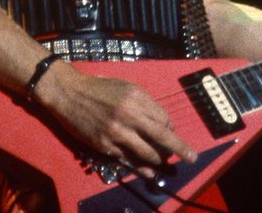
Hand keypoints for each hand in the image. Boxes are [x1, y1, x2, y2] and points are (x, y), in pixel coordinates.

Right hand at [34, 62, 197, 177]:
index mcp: (136, 98)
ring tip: (167, 165)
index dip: (170, 129)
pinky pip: (129, 160)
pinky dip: (142, 168)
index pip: (164, 119)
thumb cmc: (99, 88)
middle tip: (192, 158)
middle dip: (180, 149)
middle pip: (162, 137)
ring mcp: (116, 132)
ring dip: (160, 161)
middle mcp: (129, 115)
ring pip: (147, 152)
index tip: (171, 134)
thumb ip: (144, 103)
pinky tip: (151, 173)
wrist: (69, 93)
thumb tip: (162, 123)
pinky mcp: (105, 145)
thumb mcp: (125, 87)